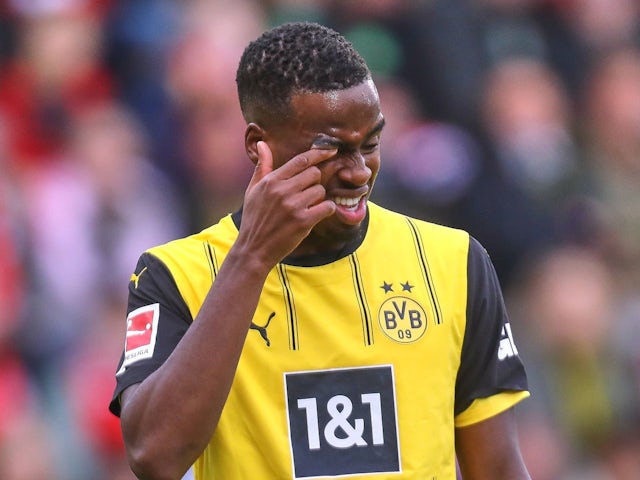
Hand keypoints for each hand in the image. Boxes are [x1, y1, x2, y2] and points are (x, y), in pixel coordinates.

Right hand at [236, 141, 336, 266]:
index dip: (319, 153)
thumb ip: (262, 166)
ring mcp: (293, 206)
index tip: (331, 151)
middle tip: (306, 194)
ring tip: (306, 208)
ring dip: (318, 199)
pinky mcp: (303, 222)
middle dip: (314, 182)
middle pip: (314, 174)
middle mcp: (282, 190)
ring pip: (320, 191)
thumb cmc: (254, 218)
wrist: (254, 249)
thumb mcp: (253, 190)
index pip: (301, 160)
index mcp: (271, 181)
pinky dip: (326, 210)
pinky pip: (326, 207)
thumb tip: (262, 143)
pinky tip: (316, 215)